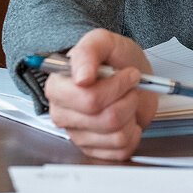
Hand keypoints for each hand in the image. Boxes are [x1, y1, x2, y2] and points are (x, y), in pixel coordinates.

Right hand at [44, 28, 157, 161]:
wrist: (131, 75)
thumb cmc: (115, 59)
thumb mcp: (104, 42)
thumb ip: (88, 52)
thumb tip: (81, 78)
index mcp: (58, 86)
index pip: (88, 98)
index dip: (116, 86)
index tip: (127, 74)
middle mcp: (63, 113)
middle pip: (105, 118)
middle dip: (128, 99)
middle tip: (130, 86)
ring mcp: (77, 134)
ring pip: (116, 135)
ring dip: (131, 114)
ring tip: (127, 100)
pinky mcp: (93, 149)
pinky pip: (121, 150)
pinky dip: (134, 133)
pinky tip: (127, 119)